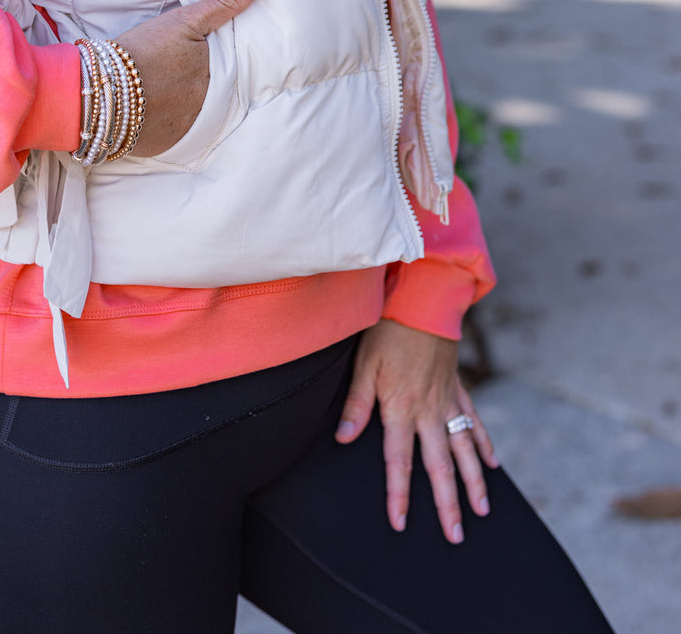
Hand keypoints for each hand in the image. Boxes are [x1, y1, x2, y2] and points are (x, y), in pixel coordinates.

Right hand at [115, 0, 265, 156]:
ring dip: (187, 103)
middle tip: (181, 70)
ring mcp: (188, 128)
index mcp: (219, 77)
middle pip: (215, 92)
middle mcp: (209, 107)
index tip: (204, 53)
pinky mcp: (165, 144)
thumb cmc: (145, 50)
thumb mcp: (186, 20)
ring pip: (196, 112)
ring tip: (168, 87)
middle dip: (204, 83)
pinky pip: (174, 132)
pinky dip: (167, 120)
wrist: (101, 90)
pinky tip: (155, 105)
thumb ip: (226, 0)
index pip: (233, 69)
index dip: (220, 60)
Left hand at [334, 317, 498, 543]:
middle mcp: (428, 411)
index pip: (399, 461)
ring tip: (481, 512)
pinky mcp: (458, 387)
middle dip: (447, 504)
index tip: (400, 524)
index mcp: (402, 408)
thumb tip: (343, 438)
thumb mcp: (365, 363)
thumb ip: (357, 404)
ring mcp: (448, 401)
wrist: (424, 297)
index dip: (399, 494)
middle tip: (455, 537)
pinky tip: (491, 465)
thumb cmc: (388, 328)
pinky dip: (483, 444)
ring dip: (473, 483)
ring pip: (464, 450)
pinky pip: (474, 422)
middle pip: (439, 466)